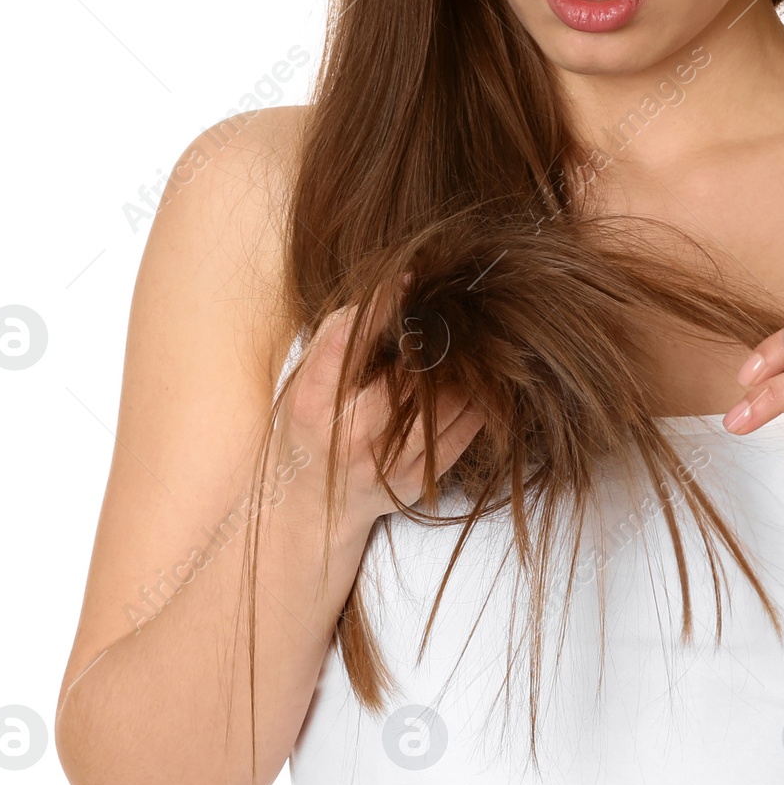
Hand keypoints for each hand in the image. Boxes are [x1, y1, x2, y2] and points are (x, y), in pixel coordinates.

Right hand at [283, 302, 482, 531]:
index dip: (381, 307)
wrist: (312, 504)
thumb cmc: (311, 424)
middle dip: (435, 339)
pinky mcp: (417, 480)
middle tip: (451, 313)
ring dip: (464, 367)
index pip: (348, 342)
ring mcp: (386, 462)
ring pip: (447, 399)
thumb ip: (341, 334)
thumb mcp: (306, 378)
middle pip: (409, 371)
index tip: (408, 281)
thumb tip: (393, 290)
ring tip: (468, 343)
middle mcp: (349, 434)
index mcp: (313, 400)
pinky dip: (477, 399)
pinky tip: (477, 381)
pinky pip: (464, 430)